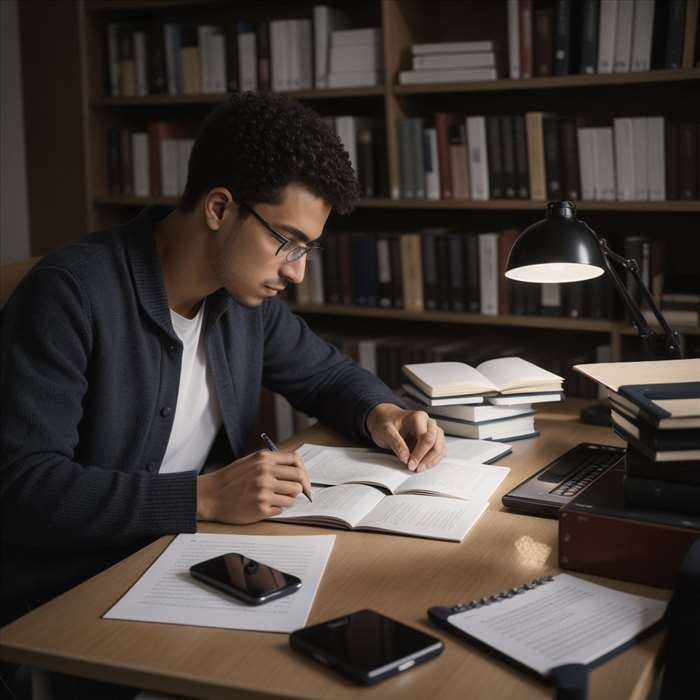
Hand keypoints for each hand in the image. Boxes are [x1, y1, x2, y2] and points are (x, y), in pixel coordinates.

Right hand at [196, 449, 311, 523]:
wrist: (209, 495)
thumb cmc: (230, 479)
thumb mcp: (250, 461)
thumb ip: (271, 462)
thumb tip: (296, 469)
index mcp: (263, 459)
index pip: (295, 460)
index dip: (303, 470)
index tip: (304, 479)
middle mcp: (265, 473)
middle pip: (298, 479)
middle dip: (300, 486)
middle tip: (296, 492)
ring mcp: (264, 491)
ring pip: (293, 496)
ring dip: (288, 499)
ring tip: (276, 498)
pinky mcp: (261, 508)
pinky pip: (281, 509)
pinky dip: (277, 508)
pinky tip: (265, 505)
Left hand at [366, 403, 445, 471]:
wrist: (386, 419)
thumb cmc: (387, 423)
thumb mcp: (386, 431)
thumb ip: (396, 443)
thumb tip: (405, 457)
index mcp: (418, 417)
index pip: (426, 438)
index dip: (419, 454)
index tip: (410, 464)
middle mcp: (429, 423)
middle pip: (436, 442)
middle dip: (426, 458)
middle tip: (415, 468)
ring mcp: (433, 431)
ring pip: (441, 447)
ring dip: (431, 460)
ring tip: (419, 468)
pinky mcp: (434, 439)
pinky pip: (440, 451)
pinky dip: (434, 460)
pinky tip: (424, 465)